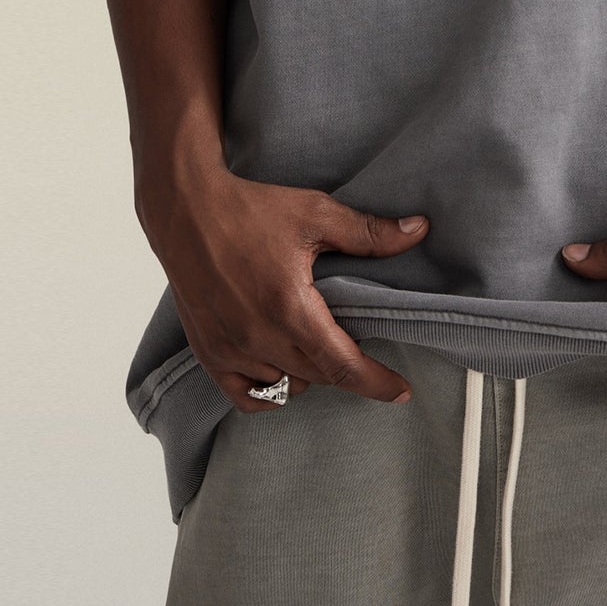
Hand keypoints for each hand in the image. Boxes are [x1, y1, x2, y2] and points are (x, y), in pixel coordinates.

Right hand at [137, 131, 430, 414]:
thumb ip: (369, 232)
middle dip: (346, 366)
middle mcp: (258, 337)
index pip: (343, 366)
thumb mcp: (316, 213)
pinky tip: (282, 366)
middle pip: (319, 376)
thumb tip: (419, 230)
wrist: (187, 209)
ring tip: (319, 343)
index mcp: (289, 308)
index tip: (402, 391)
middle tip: (359, 342)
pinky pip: (248, 396)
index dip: (377, 383)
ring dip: (310, 373)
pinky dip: (271, 390)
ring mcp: (230, 350)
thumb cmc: (252, 209)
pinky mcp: (209, 352)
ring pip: (287, 386)